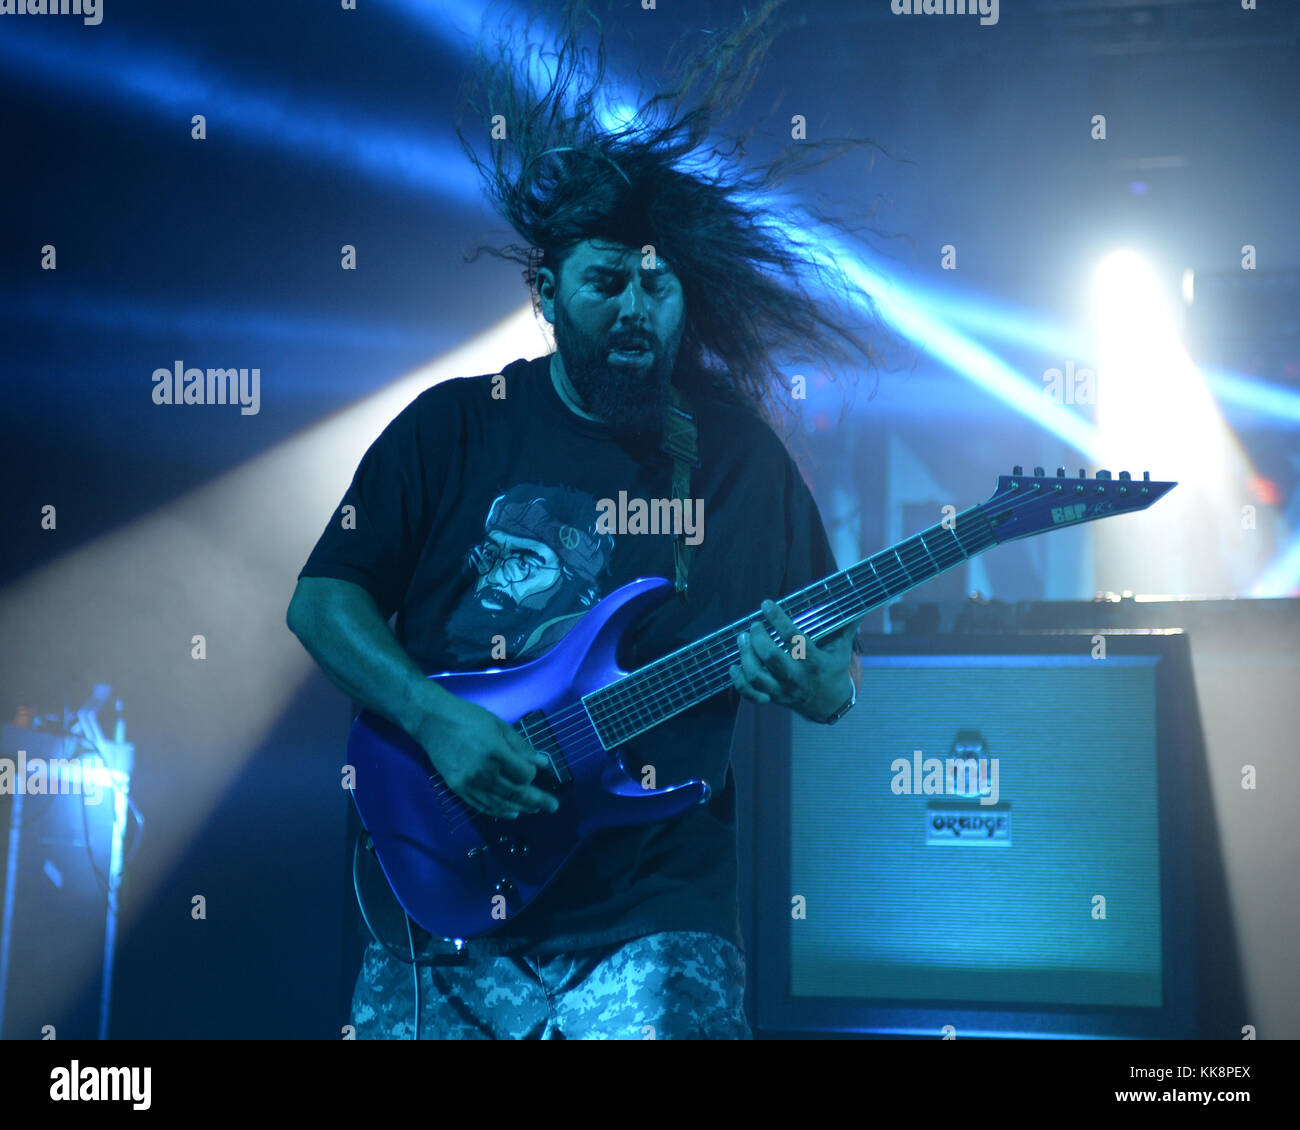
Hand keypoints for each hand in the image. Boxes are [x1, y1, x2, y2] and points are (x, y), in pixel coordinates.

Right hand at [416, 696, 559, 819]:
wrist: (433, 722)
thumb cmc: (469, 717)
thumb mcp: (500, 726)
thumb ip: (522, 747)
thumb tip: (543, 764)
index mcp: (495, 753)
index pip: (524, 775)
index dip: (532, 774)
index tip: (533, 768)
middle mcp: (483, 772)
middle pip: (516, 793)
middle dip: (537, 801)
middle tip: (553, 807)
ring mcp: (469, 783)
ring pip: (500, 803)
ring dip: (520, 808)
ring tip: (535, 810)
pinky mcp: (458, 789)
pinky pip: (482, 806)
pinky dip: (498, 811)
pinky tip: (511, 813)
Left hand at [729, 599, 858, 720]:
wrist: (829, 705)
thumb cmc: (834, 669)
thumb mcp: (842, 648)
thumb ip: (846, 625)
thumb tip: (858, 602)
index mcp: (815, 663)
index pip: (795, 639)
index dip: (778, 620)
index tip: (766, 604)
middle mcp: (797, 678)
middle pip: (771, 658)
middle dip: (758, 639)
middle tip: (754, 625)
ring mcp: (783, 691)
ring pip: (757, 677)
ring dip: (745, 656)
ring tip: (742, 639)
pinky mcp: (773, 699)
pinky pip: (751, 695)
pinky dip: (739, 682)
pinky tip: (734, 666)